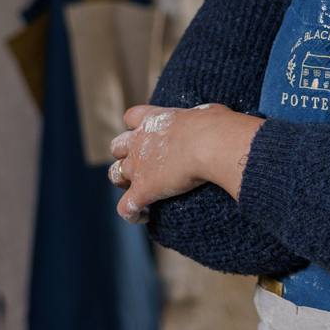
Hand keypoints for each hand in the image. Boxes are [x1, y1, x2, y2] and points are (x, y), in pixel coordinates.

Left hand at [107, 103, 263, 224]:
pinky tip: (144, 216)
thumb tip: (214, 121)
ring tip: (140, 191)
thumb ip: (201, 118)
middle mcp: (139, 141)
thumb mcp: (206, 113)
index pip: (131, 118)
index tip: (148, 137)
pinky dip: (132, 213)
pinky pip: (126, 208)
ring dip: (124, 182)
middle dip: (125, 156)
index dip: (135, 128)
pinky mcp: (143, 189)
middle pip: (117, 147)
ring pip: (115, 175)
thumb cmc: (215, 125)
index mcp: (153, 119)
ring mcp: (138, 166)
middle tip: (143, 166)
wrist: (210, 142)